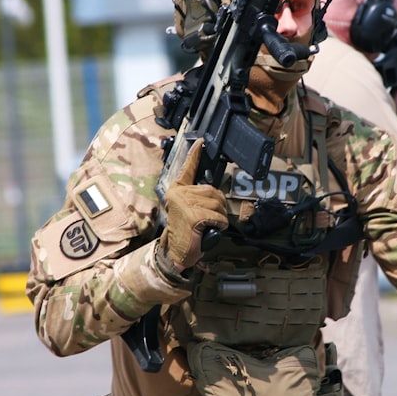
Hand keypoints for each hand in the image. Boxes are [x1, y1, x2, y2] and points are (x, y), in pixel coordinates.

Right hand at [158, 139, 227, 272]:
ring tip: (209, 225)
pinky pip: (217, 215)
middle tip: (212, 219)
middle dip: (218, 205)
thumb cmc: (186, 233)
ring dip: (219, 216)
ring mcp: (185, 204)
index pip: (187, 169)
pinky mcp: (193, 215)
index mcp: (176, 190)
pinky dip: (220, 224)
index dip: (195, 155)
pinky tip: (212, 229)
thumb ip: (198, 197)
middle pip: (212, 190)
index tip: (200, 142)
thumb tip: (215, 192)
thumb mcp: (190, 210)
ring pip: (217, 203)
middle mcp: (178, 194)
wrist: (177, 254)